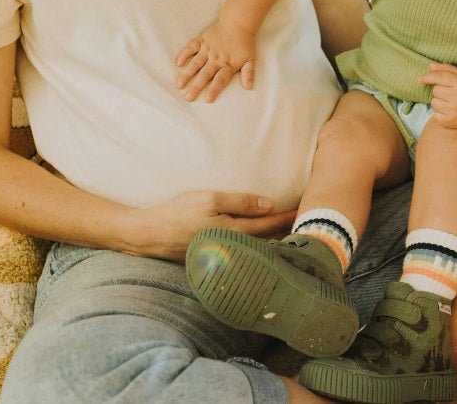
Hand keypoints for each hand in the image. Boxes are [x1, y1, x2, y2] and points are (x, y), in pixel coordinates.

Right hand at [127, 190, 296, 260]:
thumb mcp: (209, 199)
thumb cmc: (177, 213)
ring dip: (275, 242)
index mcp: (234, 233)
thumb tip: (269, 204)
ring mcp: (225, 256)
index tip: (307, 212)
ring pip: (257, 249)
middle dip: (287, 233)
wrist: (148, 235)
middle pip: (268, 242)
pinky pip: (244, 253)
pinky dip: (258, 247)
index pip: (269, 225)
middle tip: (309, 225)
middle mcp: (233, 249)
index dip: (288, 217)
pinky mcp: (216, 258)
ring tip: (293, 234)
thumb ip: (240, 202)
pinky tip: (264, 244)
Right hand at [175, 21, 256, 101]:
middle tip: (188, 98)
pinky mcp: (202, 40)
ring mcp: (208, 49)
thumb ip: (249, 73)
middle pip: (205, 75)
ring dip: (187, 74)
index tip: (207, 100)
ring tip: (178, 85)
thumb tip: (248, 87)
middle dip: (196, 87)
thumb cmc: (244, 43)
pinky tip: (178, 63)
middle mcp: (216, 59)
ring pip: (195, 64)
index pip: (220, 80)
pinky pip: (191, 48)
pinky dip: (184, 55)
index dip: (214, 89)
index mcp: (228, 65)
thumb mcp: (250, 59)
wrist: (238, 24)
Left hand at [419, 62, 456, 127]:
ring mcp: (454, 111)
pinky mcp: (451, 122)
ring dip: (440, 101)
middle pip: (435, 90)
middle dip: (441, 90)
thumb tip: (430, 66)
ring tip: (452, 102)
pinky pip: (435, 115)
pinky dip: (440, 113)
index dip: (428, 77)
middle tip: (453, 92)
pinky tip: (452, 111)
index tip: (421, 79)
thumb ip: (447, 69)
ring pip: (434, 103)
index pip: (439, 78)